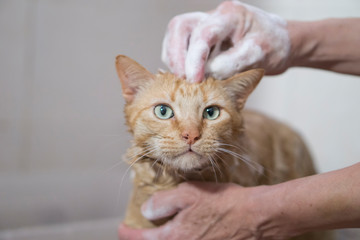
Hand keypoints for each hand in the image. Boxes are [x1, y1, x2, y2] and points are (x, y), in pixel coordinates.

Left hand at [118, 182, 270, 239]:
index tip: (121, 227)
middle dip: (144, 238)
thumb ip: (163, 203)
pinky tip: (183, 227)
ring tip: (159, 228)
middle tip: (140, 229)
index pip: (141, 239)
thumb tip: (146, 211)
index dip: (128, 233)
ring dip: (162, 237)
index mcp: (174, 237)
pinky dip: (178, 236)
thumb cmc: (223, 204)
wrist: (255, 218)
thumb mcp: (188, 194)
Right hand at [161, 1, 290, 82]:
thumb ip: (233, 62)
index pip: (203, 34)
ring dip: (175, 59)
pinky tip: (187, 75)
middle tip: (183, 79)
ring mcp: (205, 25)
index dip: (195, 59)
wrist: (279, 43)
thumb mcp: (259, 54)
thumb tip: (208, 72)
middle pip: (179, 27)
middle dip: (177, 55)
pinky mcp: (201, 38)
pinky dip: (179, 62)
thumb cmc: (273, 46)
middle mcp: (213, 16)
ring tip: (183, 80)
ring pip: (176, 36)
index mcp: (230, 15)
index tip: (194, 81)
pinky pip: (180, 46)